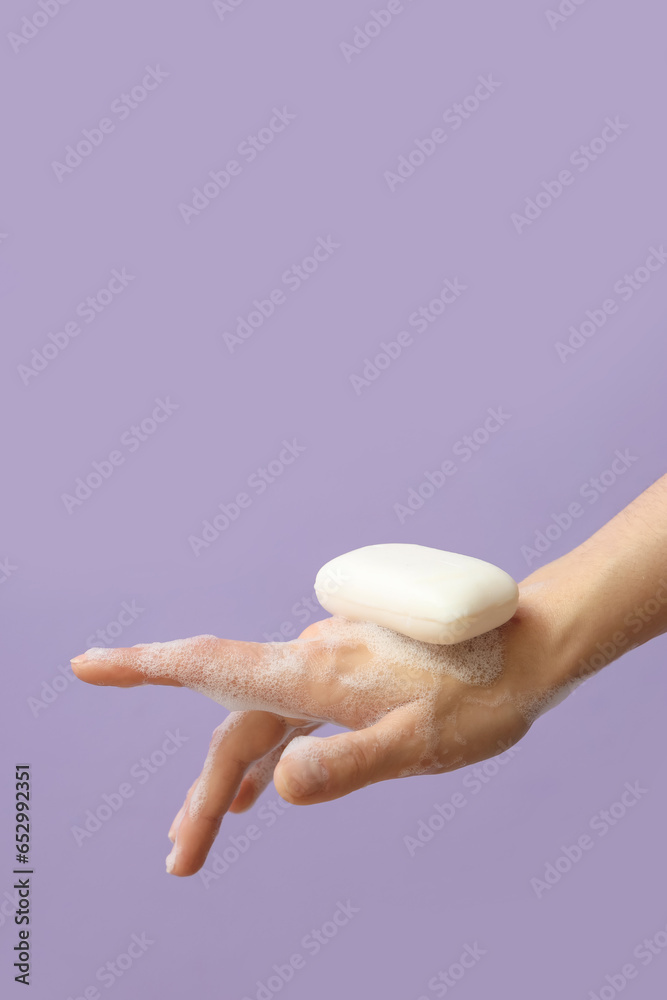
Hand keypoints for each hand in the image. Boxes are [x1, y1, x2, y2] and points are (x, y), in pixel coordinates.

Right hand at [71, 590, 566, 876]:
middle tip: (180, 861)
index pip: (213, 665)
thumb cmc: (481, 698)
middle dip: (203, 792)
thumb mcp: (421, 744)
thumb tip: (277, 788)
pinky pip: (290, 715)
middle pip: (235, 725)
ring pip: (261, 721)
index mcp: (317, 672)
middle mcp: (312, 660)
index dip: (143, 665)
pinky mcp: (349, 674)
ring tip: (202, 836)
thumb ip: (349, 763)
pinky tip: (263, 788)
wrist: (529, 651)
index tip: (85, 664)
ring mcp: (329, 665)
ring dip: (229, 778)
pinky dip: (267, 753)